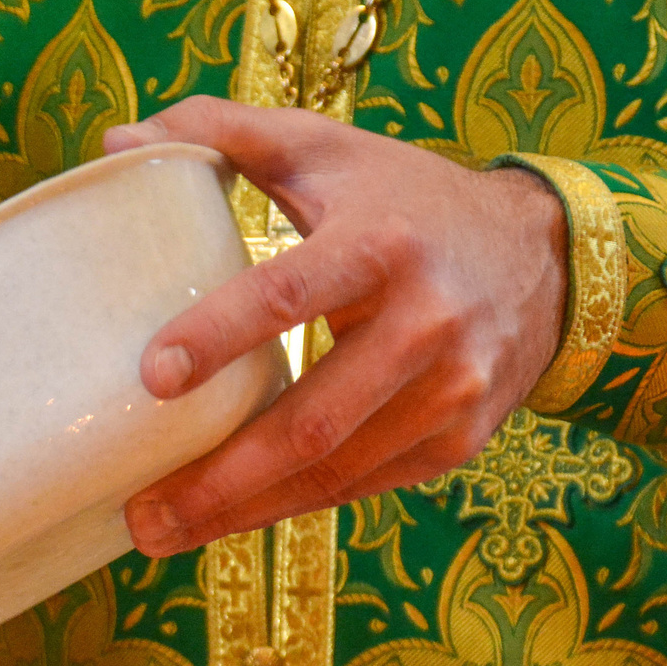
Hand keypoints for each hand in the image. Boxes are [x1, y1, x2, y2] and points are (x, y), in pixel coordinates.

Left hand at [101, 97, 568, 555]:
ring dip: (244, 511)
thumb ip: (223, 134)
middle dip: (219, 477)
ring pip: (334, 470)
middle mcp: (426, 324)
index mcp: (381, 243)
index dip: (222, 333)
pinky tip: (231, 519)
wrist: (545, 255)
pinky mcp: (458, 441)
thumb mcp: (327, 151)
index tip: (154, 376)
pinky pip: (362, 486)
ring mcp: (450, 392)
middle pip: (312, 420)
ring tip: (162, 531)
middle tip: (140, 509)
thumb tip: (121, 142)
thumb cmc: (406, 200)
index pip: (291, 293)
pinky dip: (291, 506)